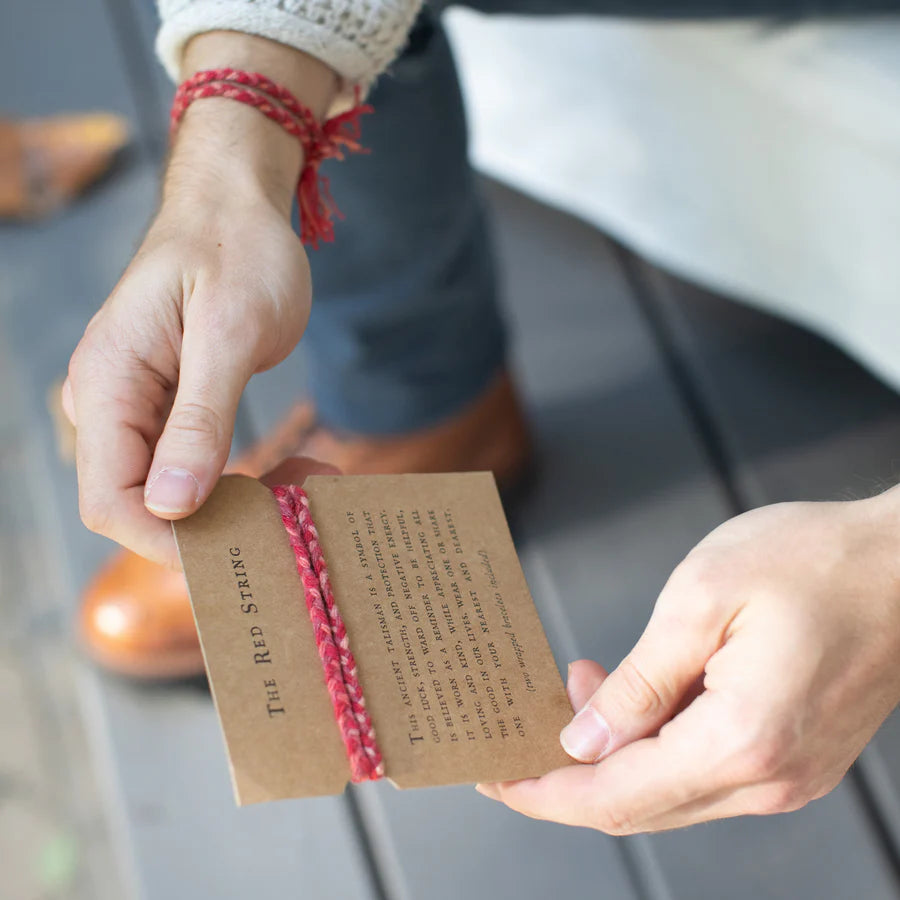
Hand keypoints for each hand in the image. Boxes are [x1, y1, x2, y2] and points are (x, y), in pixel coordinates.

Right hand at [63, 33, 338, 566]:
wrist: (239, 206)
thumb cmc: (236, 248)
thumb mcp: (229, 330)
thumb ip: (200, 418)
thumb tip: (172, 504)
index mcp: (109, 383)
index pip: (110, 501)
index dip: (170, 541)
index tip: (247, 545)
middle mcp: (111, 403)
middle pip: (142, 506)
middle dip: (218, 525)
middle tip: (297, 504)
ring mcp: (142, 408)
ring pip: (176, 493)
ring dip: (240, 505)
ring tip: (307, 481)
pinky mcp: (175, 408)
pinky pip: (198, 468)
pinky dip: (245, 482)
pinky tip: (293, 472)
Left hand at [477, 490, 899, 832]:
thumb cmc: (813, 560)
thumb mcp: (701, 600)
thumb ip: (638, 683)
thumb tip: (584, 743)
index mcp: (740, 741)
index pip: (615, 797)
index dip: (544, 792)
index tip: (493, 775)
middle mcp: (768, 779)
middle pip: (637, 805)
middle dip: (568, 773)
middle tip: (521, 722)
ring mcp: (788, 775)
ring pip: (669, 791)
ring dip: (612, 752)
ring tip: (581, 681)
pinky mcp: (794, 757)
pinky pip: (704, 771)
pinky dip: (655, 745)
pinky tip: (637, 696)